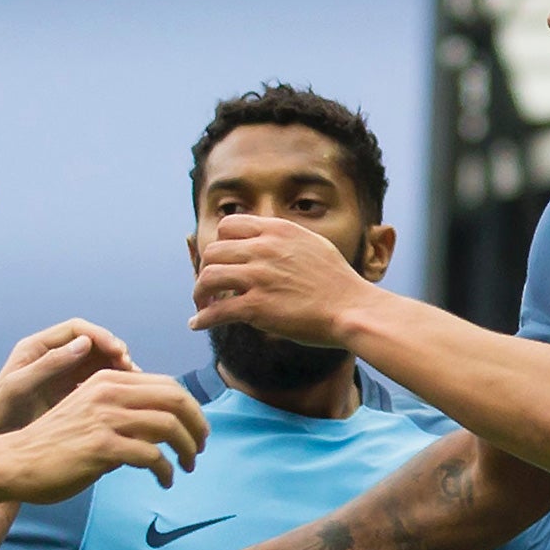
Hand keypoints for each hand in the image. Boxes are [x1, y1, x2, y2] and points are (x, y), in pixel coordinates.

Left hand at [0, 319, 137, 439]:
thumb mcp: (20, 387)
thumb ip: (50, 364)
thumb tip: (84, 344)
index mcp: (36, 347)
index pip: (76, 329)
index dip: (101, 336)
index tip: (118, 351)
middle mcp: (52, 357)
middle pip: (92, 344)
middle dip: (114, 351)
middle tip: (130, 367)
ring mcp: (62, 376)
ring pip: (98, 363)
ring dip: (117, 368)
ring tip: (134, 382)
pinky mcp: (70, 395)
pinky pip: (97, 384)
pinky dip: (113, 386)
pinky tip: (125, 396)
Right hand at [0, 371, 209, 505]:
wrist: (14, 462)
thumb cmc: (53, 446)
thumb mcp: (90, 415)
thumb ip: (122, 416)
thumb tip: (160, 430)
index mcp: (107, 380)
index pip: (167, 385)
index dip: (190, 408)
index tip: (196, 431)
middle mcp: (108, 392)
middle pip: (176, 400)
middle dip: (197, 425)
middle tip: (201, 448)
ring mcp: (105, 417)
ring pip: (169, 426)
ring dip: (187, 449)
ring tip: (187, 467)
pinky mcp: (102, 446)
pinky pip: (152, 455)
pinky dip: (166, 470)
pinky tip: (164, 481)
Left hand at [189, 215, 370, 345]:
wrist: (352, 308)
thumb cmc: (338, 282)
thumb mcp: (312, 244)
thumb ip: (285, 240)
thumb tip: (266, 243)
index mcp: (277, 230)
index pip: (228, 225)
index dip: (219, 244)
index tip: (221, 261)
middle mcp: (263, 248)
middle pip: (213, 251)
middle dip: (206, 270)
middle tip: (209, 288)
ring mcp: (258, 277)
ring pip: (208, 278)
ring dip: (199, 294)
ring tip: (202, 306)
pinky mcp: (256, 307)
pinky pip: (216, 312)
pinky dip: (202, 319)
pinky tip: (197, 325)